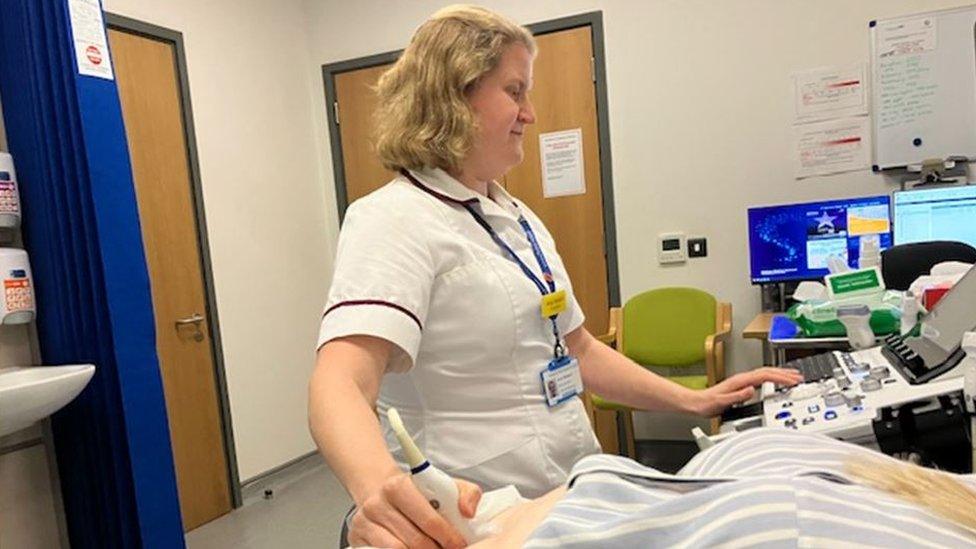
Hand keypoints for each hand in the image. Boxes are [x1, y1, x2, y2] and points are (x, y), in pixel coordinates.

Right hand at [348, 473, 481, 548]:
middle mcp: (378, 503)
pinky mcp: (357, 537)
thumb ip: (466, 493)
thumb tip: (468, 512)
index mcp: (399, 486)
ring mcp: (365, 521)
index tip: (459, 545)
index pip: (428, 519)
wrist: (382, 491)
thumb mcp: (444, 485)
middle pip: (415, 540)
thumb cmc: (417, 492)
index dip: (448, 537)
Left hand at [694, 367, 803, 416]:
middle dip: (784, 373)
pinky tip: (775, 383)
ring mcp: (742, 381)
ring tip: (792, 377)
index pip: (764, 375)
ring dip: (779, 374)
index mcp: (740, 381)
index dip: (780, 377)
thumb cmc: (707, 403)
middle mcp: (742, 379)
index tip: (792, 381)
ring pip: (765, 374)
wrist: (697, 403)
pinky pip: (761, 379)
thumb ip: (737, 396)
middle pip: (767, 371)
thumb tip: (751, 390)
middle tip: (798, 376)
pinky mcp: (741, 386)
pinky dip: (772, 379)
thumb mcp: (722, 402)